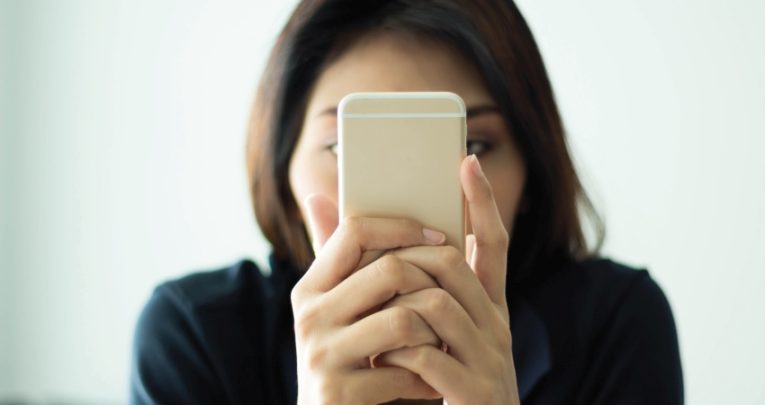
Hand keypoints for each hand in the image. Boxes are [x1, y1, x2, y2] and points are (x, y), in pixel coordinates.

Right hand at [290, 196, 445, 403]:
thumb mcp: (334, 308)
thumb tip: (317, 194)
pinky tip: (430, 383)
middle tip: (450, 299)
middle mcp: (308, 315)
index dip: (401, 227)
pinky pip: (405, 369)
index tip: (437, 236)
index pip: (355, 231)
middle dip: (431, 284)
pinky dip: (428, 377)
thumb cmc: (344, 358)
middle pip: (389, 271)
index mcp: (309, 287)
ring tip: (441, 343)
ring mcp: (320, 355)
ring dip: (436, 333)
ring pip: (405, 319)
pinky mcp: (337, 392)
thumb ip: (333, 257)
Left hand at [376, 155, 520, 403]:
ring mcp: (490, 360)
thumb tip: (334, 215)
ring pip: (435, 304)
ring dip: (394, 306)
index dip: (482, 203)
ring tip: (370, 320)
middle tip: (374, 266)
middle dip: (406, 258)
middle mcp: (495, 327)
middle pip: (453, 265)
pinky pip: (425, 354)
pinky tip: (379, 359)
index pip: (492, 244)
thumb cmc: (433, 381)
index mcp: (486, 309)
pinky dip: (395, 351)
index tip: (466, 162)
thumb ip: (392, 285)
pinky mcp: (474, 393)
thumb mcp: (424, 332)